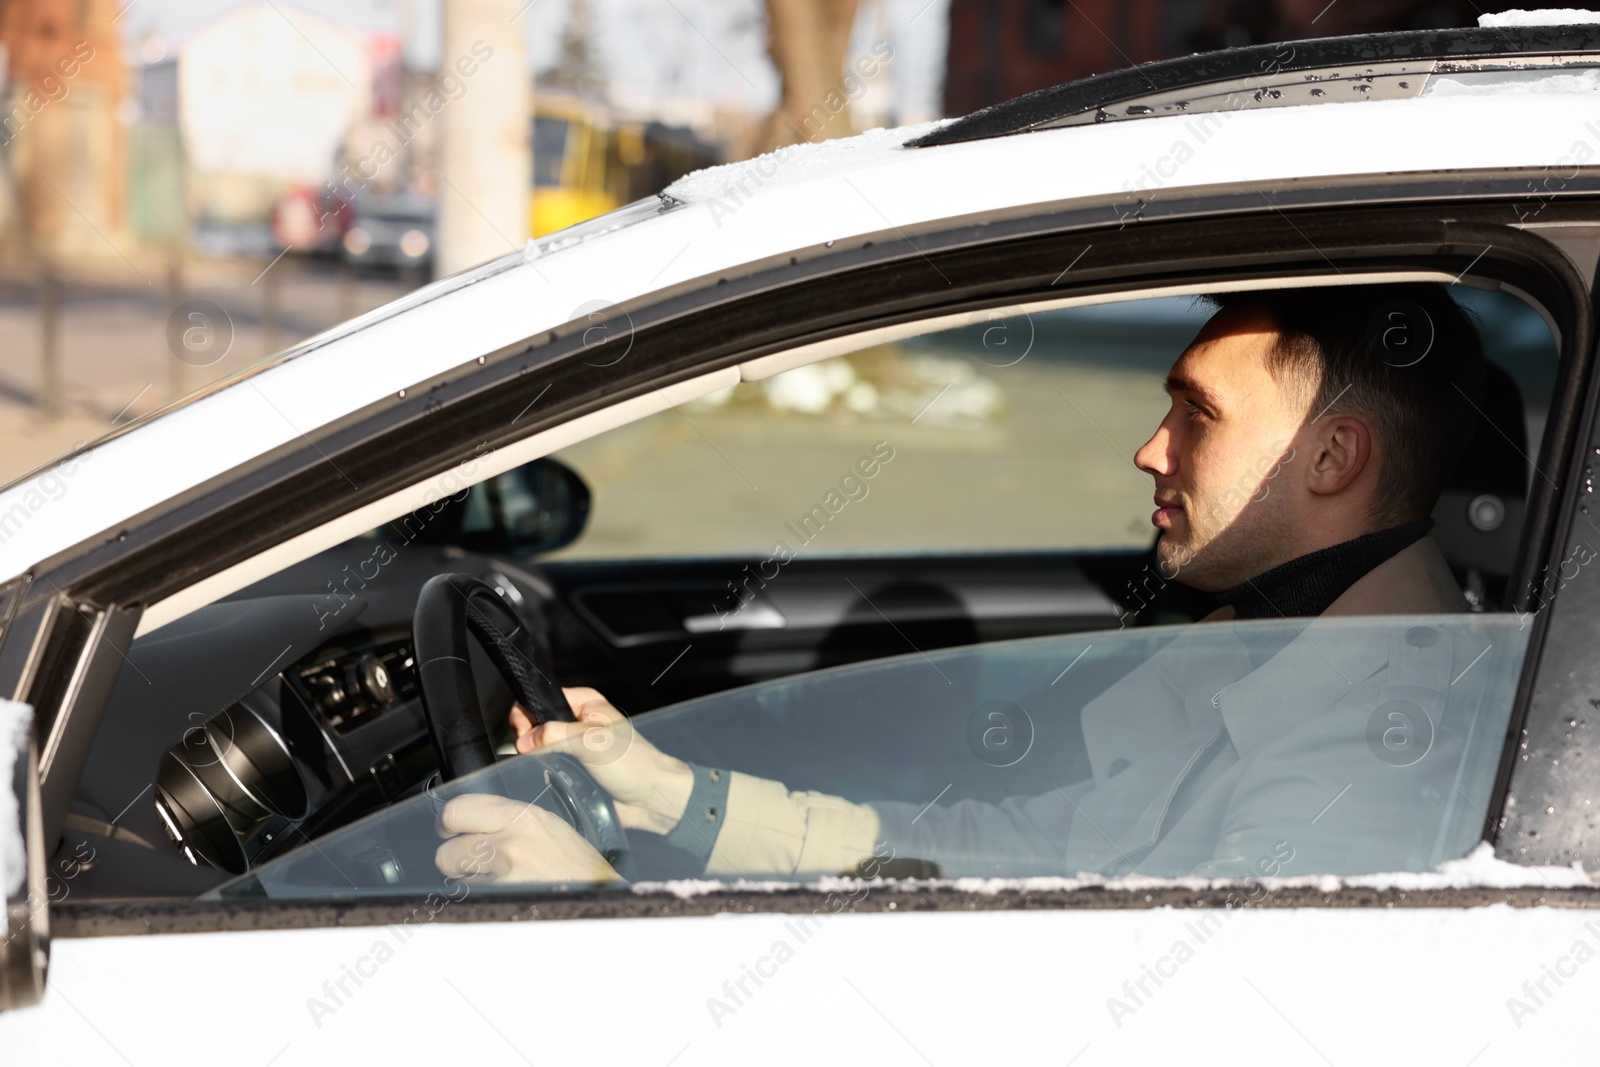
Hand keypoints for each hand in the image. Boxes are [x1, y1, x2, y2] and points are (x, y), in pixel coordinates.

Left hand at [435, 792, 622, 884]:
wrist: (599, 897)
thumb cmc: (576, 866)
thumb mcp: (548, 827)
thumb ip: (511, 818)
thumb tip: (472, 819)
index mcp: (524, 816)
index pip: (460, 808)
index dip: (450, 822)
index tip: (451, 828)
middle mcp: (511, 840)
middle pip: (448, 846)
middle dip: (452, 855)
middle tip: (464, 859)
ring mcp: (505, 874)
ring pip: (457, 878)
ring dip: (468, 881)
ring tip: (497, 881)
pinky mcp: (502, 900)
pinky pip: (472, 899)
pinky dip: (481, 899)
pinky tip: (503, 896)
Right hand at [509, 687, 693, 834]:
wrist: (649, 800)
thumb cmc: (635, 763)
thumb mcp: (593, 741)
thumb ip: (556, 736)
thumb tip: (524, 741)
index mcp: (584, 703)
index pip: (541, 698)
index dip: (528, 714)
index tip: (525, 733)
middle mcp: (576, 722)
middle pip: (535, 725)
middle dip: (529, 740)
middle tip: (535, 752)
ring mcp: (572, 748)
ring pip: (537, 751)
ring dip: (537, 761)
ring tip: (550, 768)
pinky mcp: (571, 771)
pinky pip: (546, 771)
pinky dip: (544, 776)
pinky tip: (553, 780)